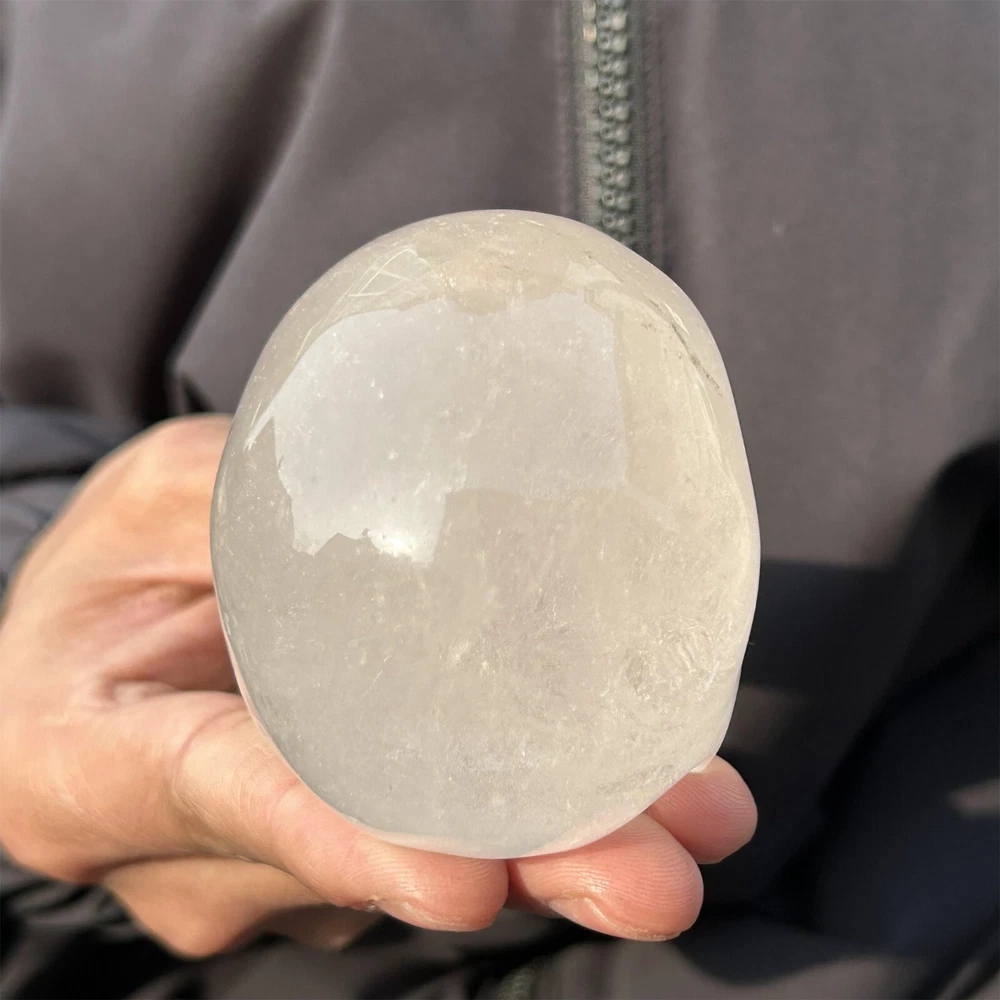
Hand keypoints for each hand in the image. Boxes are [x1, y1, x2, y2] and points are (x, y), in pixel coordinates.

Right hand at [0, 416, 755, 955]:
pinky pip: (443, 832)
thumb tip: (383, 480)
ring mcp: (276, 868)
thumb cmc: (107, 571)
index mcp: (95, 764)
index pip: (230, 799)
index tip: (467, 877)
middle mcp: (195, 851)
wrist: (92, 650)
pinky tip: (638, 784)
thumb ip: (236, 498)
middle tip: (651, 877)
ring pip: (423, 861)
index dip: (351, 840)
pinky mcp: (341, 848)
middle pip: (364, 862)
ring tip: (691, 828)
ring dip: (558, 850)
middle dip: (517, 873)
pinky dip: (538, 811)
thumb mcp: (143, 503)